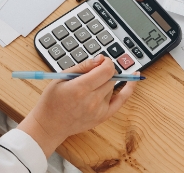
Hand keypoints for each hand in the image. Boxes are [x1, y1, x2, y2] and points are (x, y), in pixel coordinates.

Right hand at [17, 54, 136, 156]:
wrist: (49, 125)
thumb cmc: (52, 100)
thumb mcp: (62, 77)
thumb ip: (83, 66)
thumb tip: (100, 59)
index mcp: (81, 88)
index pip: (106, 70)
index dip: (106, 61)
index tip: (100, 60)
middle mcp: (92, 100)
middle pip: (111, 77)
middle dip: (105, 70)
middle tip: (94, 70)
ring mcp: (99, 110)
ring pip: (113, 87)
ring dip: (107, 81)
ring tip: (92, 84)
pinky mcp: (102, 117)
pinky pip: (121, 101)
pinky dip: (129, 89)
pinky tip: (134, 78)